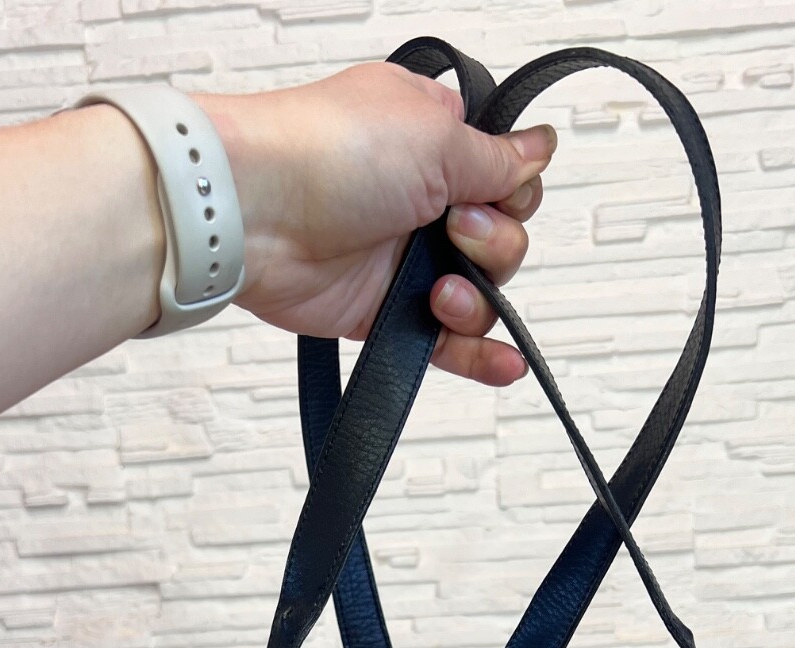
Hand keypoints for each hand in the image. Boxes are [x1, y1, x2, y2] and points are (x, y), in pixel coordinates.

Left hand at [193, 63, 556, 386]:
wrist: (254, 213)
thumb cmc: (328, 153)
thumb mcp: (436, 136)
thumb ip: (498, 159)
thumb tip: (540, 147)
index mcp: (433, 139)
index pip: (505, 174)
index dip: (512, 191)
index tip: (493, 192)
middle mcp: (420, 197)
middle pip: (501, 238)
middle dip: (495, 244)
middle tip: (454, 231)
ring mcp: (400, 257)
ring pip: (477, 293)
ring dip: (476, 299)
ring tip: (438, 293)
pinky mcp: (380, 310)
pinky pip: (441, 341)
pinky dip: (477, 356)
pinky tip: (505, 363)